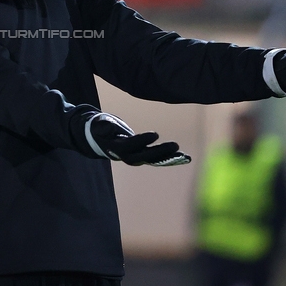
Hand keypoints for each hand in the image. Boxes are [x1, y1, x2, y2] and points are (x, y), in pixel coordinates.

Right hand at [76, 111, 190, 166]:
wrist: (102, 141)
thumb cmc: (101, 129)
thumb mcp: (99, 125)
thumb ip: (103, 126)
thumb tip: (109, 126)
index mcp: (117, 148)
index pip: (132, 145)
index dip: (143, 140)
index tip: (155, 134)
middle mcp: (128, 156)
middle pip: (146, 156)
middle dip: (161, 152)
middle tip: (176, 145)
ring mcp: (138, 157)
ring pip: (155, 160)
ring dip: (170, 159)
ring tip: (186, 157)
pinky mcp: (145, 156)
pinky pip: (159, 159)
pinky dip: (171, 158)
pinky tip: (185, 157)